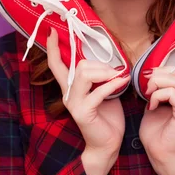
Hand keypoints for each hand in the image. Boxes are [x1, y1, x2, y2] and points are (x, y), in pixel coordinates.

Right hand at [46, 27, 127, 158]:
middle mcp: (67, 93)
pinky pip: (98, 91)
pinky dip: (113, 83)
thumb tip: (109, 59)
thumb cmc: (107, 116)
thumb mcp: (103, 90)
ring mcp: (74, 103)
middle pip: (78, 65)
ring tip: (118, 77)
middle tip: (115, 72)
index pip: (56, 64)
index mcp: (70, 87)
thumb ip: (100, 76)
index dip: (52, 47)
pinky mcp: (83, 112)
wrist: (108, 143)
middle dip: (100, 64)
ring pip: (84, 73)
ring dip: (105, 72)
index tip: (51, 31)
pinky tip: (123, 81)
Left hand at [139, 48, 174, 173]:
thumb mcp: (156, 102)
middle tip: (149, 87)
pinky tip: (152, 106)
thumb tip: (155, 72)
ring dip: (156, 85)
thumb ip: (160, 87)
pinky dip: (157, 95)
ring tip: (149, 97)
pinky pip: (171, 92)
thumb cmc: (156, 130)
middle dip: (162, 73)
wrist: (159, 153)